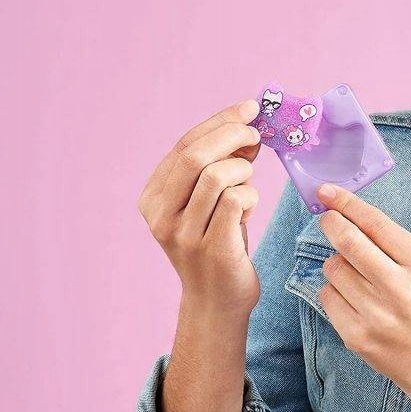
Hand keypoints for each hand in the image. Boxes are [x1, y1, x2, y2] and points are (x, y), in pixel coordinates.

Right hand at [137, 98, 264, 313]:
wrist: (217, 302)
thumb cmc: (218, 243)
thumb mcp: (210, 201)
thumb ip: (219, 165)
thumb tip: (245, 125)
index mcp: (153, 198)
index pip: (184, 145)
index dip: (219, 121)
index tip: (248, 108)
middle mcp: (160, 215)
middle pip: (195, 156)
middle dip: (232, 134)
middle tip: (257, 134)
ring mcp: (183, 234)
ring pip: (217, 175)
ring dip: (243, 170)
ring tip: (247, 184)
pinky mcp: (212, 249)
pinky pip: (237, 200)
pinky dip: (251, 195)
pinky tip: (248, 210)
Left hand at [315, 182, 410, 390]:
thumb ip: (391, 241)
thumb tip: (346, 212)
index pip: (375, 223)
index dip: (346, 203)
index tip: (326, 191)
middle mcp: (398, 289)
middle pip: (348, 242)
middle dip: (331, 223)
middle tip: (327, 218)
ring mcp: (375, 315)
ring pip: (333, 268)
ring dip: (338, 264)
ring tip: (357, 276)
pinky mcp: (356, 336)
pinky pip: (327, 296)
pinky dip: (334, 291)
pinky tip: (353, 299)